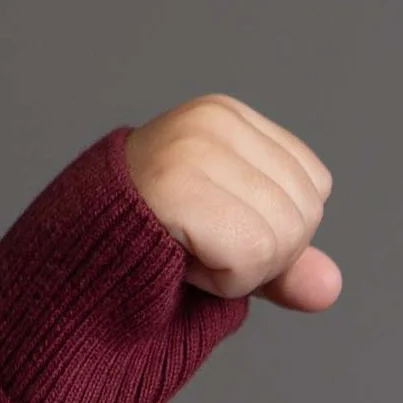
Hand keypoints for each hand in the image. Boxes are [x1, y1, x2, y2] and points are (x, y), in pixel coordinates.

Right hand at [123, 95, 340, 311]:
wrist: (73, 263)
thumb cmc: (149, 245)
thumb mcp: (233, 249)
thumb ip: (286, 261)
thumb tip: (329, 286)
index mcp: (228, 116)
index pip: (315, 186)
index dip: (276, 226)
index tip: (213, 225)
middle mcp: (212, 120)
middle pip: (306, 214)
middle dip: (261, 253)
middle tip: (195, 242)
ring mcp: (193, 147)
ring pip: (284, 239)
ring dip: (238, 269)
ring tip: (183, 247)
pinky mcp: (176, 184)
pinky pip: (251, 257)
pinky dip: (222, 279)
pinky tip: (178, 258)